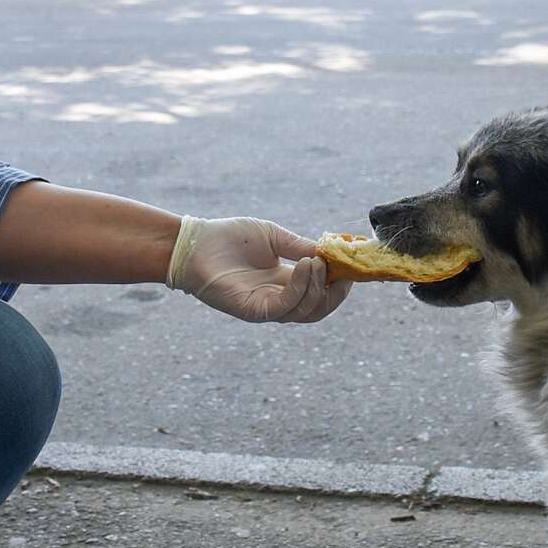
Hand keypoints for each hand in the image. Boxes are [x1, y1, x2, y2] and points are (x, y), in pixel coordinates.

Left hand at [166, 216, 350, 323]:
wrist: (195, 242)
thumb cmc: (230, 237)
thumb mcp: (274, 237)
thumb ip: (300, 247)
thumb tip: (330, 252)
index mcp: (285, 282)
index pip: (320, 292)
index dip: (338, 283)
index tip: (352, 265)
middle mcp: (278, 299)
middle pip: (318, 309)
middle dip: (336, 292)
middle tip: (344, 271)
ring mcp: (266, 307)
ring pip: (305, 311)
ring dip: (318, 287)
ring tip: (319, 262)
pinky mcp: (253, 311)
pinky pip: (285, 307)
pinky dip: (300, 289)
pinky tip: (305, 268)